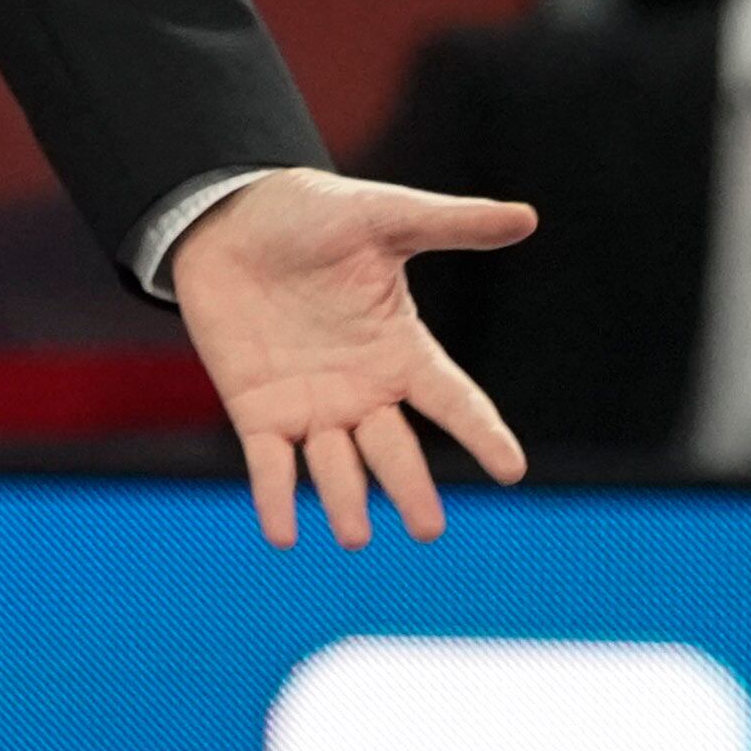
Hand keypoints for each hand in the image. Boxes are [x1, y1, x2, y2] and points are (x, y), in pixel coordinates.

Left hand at [168, 166, 533, 547]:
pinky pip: (269, 465)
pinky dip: (274, 499)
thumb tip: (526, 217)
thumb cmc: (309, 213)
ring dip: (345, 502)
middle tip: (427, 529)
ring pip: (336, 468)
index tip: (511, 470)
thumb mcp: (382, 216)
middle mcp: (363, 389)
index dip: (481, 433)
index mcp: (400, 349)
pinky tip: (282, 535)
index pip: (452, 400)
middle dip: (409, 489)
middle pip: (393, 450)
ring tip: (355, 536)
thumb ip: (450, 224)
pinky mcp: (256, 411)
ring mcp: (310, 405)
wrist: (225, 215)